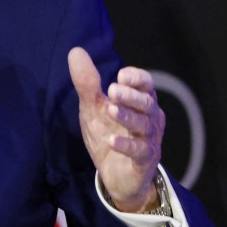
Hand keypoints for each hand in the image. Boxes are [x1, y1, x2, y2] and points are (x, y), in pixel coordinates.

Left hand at [68, 47, 163, 211]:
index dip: (137, 78)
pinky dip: (126, 145)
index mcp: (140, 101)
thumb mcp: (93, 107)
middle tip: (113, 90)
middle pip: (147, 102)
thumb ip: (87, 82)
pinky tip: (112, 141)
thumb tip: (75, 51)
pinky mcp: (145, 160)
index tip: (121, 75)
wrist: (116, 175)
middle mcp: (150, 117)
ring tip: (111, 110)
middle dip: (131, 95)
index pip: (146, 84)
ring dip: (128, 116)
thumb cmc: (108, 133)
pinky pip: (139, 151)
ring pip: (144, 124)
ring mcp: (149, 139)